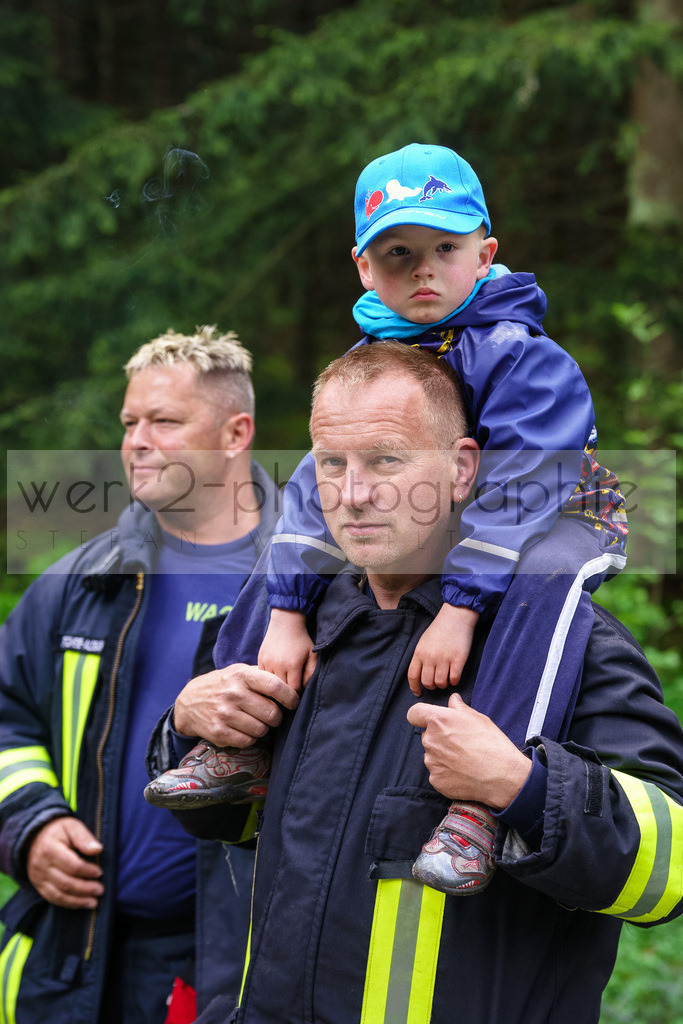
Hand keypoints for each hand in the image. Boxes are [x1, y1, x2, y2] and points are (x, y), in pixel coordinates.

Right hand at [27, 817, 103, 909]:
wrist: (34, 837)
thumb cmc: (58, 831)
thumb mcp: (71, 826)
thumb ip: (84, 837)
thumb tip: (98, 849)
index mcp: (50, 849)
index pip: (72, 865)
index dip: (87, 871)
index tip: (100, 872)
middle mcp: (41, 866)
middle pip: (65, 883)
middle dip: (85, 889)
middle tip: (100, 890)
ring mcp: (38, 878)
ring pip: (59, 895)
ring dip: (78, 901)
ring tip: (94, 902)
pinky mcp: (39, 886)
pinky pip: (53, 898)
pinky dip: (68, 903)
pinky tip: (81, 904)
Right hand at [173, 663, 299, 747]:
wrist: (189, 701)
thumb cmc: (222, 685)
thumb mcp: (239, 671)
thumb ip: (262, 676)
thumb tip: (291, 685)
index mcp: (242, 675)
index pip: (275, 686)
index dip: (290, 696)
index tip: (293, 702)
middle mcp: (233, 693)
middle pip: (271, 712)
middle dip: (276, 717)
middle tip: (272, 715)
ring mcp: (225, 713)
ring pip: (261, 730)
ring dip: (263, 728)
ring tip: (256, 722)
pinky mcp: (219, 732)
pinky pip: (247, 741)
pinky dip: (250, 738)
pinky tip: (244, 730)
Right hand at [258, 608, 317, 688]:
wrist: (285, 622)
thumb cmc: (302, 640)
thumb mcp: (313, 655)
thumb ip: (311, 673)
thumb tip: (303, 688)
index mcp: (292, 664)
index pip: (293, 690)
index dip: (297, 693)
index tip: (299, 692)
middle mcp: (278, 664)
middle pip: (281, 689)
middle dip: (286, 692)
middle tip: (290, 689)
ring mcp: (267, 662)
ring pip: (269, 684)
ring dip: (276, 686)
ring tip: (282, 682)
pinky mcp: (260, 659)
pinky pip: (262, 676)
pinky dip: (267, 679)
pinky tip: (274, 676)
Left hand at [407, 603, 478, 694]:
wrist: (456, 616)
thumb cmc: (440, 629)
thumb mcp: (423, 641)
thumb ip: (421, 657)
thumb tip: (420, 674)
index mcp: (419, 652)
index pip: (413, 675)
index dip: (415, 687)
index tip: (418, 692)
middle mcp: (430, 657)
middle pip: (427, 682)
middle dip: (431, 686)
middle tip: (436, 682)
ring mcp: (444, 659)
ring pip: (441, 683)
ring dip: (444, 684)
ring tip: (446, 679)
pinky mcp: (458, 659)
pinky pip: (454, 679)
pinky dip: (454, 681)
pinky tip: (455, 676)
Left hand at [407, 693, 530, 809]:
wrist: (502, 775)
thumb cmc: (492, 744)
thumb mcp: (478, 718)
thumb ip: (459, 708)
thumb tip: (453, 700)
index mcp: (438, 721)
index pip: (414, 713)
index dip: (421, 716)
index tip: (428, 720)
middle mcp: (430, 740)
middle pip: (426, 735)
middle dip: (438, 737)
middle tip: (458, 743)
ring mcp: (431, 762)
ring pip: (431, 754)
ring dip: (441, 755)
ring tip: (463, 759)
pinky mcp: (436, 780)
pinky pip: (436, 772)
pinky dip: (446, 772)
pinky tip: (462, 772)